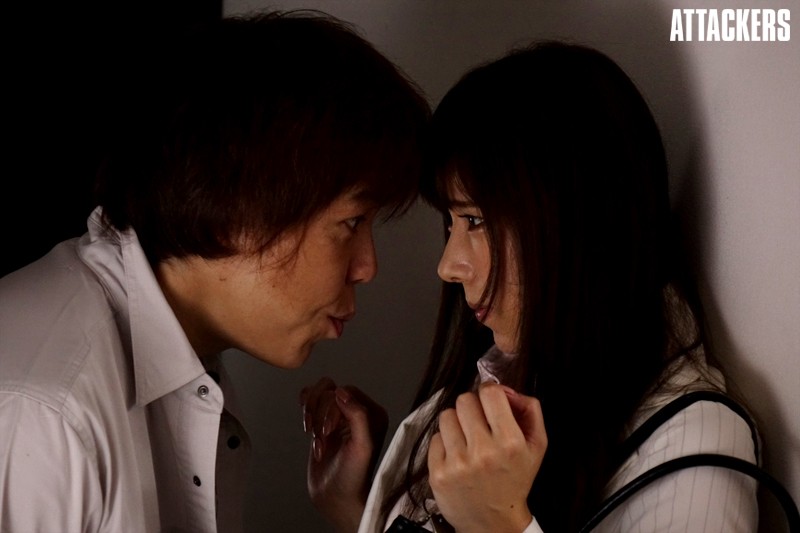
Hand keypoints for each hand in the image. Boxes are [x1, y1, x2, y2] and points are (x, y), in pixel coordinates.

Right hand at [300, 377, 387, 532]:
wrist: (336, 498)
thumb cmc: (353, 477)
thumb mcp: (361, 446)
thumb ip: (358, 416)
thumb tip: (341, 391)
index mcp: (373, 413)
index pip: (346, 391)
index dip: (332, 409)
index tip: (330, 432)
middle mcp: (358, 412)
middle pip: (329, 391)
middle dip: (320, 415)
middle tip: (322, 438)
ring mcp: (339, 417)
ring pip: (318, 394)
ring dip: (312, 416)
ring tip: (317, 439)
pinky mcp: (323, 422)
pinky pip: (310, 401)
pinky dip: (305, 414)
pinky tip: (309, 431)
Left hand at [427, 383, 546, 532]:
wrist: (494, 522)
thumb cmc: (515, 479)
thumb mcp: (537, 445)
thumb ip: (530, 410)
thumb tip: (506, 389)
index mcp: (510, 442)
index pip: (490, 393)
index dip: (490, 391)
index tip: (491, 401)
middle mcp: (484, 452)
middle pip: (465, 400)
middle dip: (472, 407)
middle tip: (478, 421)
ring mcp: (458, 463)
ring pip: (447, 415)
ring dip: (456, 422)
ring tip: (466, 438)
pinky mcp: (438, 473)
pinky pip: (435, 437)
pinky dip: (445, 442)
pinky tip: (456, 454)